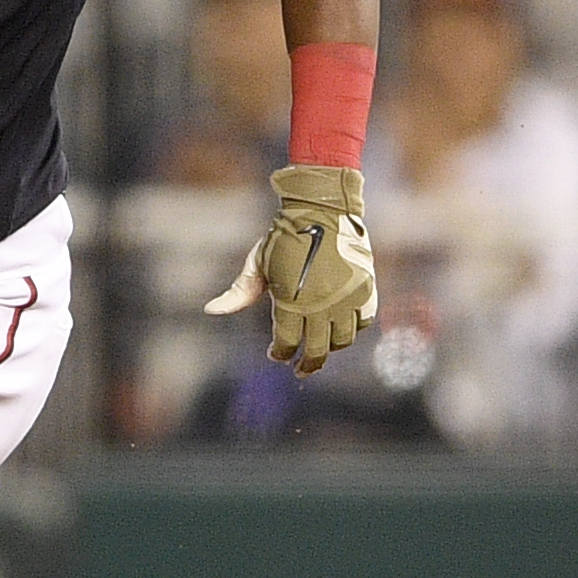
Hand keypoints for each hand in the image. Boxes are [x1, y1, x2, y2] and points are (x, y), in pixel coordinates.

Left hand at [205, 164, 377, 374]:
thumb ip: (239, 292)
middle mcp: (320, 305)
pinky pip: (364, 321)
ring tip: (320, 346)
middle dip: (306, 364)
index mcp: (290, 301)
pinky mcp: (366, 288)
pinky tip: (340, 327)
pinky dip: (353, 328)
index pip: (286, 343)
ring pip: (342, 341)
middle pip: (315, 351)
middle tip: (300, 369)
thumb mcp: (257, 263)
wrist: (321, 208)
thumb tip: (211, 310)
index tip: (276, 354)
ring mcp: (346, 298)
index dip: (280, 353)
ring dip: (329, 348)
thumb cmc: (283, 236)